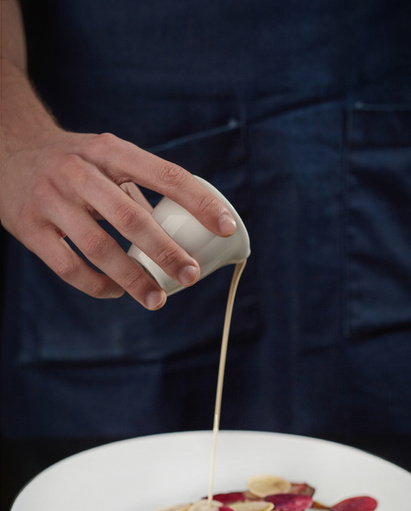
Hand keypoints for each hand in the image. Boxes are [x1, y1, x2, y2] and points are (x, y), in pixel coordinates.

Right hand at [1, 127, 236, 308]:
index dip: (199, 202)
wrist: (7, 148)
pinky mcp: (29, 228)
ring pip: (99, 247)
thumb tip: (185, 226)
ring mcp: (51, 200)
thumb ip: (140, 184)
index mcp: (109, 151)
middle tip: (190, 275)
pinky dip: (97, 286)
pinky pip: (68, 267)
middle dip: (166, 252)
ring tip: (157, 299)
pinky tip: (116, 292)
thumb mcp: (105, 155)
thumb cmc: (73, 160)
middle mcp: (79, 172)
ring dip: (133, 278)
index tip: (226, 227)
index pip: (164, 174)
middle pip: (131, 218)